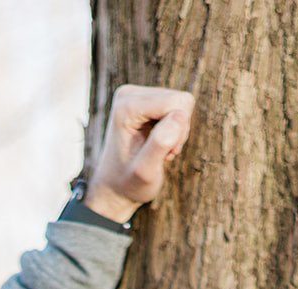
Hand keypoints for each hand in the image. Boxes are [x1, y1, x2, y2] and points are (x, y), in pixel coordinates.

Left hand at [82, 85, 194, 222]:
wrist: (115, 186)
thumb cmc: (129, 182)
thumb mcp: (145, 171)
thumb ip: (160, 143)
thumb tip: (180, 115)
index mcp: (127, 106)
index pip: (177, 103)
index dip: (179, 131)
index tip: (165, 152)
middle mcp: (130, 94)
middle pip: (181, 101)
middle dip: (179, 130)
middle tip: (163, 152)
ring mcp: (138, 95)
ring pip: (182, 104)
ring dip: (177, 131)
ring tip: (159, 150)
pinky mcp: (146, 100)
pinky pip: (178, 108)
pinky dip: (174, 129)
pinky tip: (158, 143)